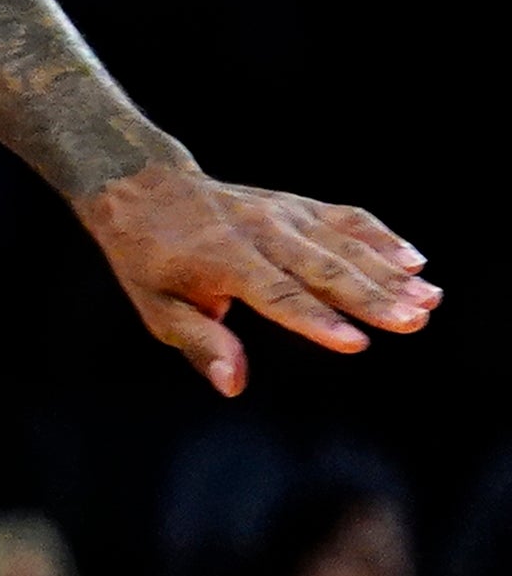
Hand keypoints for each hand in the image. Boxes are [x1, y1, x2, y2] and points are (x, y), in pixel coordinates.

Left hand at [78, 163, 435, 395]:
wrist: (146, 191)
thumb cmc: (150, 261)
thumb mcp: (157, 308)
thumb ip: (201, 343)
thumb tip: (233, 384)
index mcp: (223, 261)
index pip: (279, 296)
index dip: (317, 321)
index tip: (355, 342)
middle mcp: (260, 233)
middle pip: (325, 269)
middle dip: (373, 297)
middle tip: (414, 321)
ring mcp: (283, 215)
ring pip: (345, 243)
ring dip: (390, 272)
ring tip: (429, 298)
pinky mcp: (298, 206)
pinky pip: (346, 220)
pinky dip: (381, 237)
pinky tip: (414, 260)